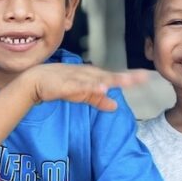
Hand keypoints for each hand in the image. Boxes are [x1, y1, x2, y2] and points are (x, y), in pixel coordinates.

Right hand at [22, 64, 148, 110]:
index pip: (114, 77)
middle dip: (126, 77)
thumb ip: (98, 100)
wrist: (35, 80)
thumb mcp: (82, 94)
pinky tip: (101, 88)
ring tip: (127, 81)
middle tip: (144, 76)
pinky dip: (91, 86)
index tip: (146, 76)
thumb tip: (115, 106)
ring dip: (112, 80)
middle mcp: (87, 74)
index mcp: (92, 76)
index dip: (130, 77)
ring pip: (97, 79)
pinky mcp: (66, 84)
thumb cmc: (58, 84)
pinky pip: (80, 85)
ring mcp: (77, 77)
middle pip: (110, 76)